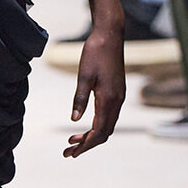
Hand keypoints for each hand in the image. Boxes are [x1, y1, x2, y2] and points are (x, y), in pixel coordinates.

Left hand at [65, 25, 125, 158]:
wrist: (110, 35)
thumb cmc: (95, 53)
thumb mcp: (84, 76)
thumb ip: (80, 99)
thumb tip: (75, 120)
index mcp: (109, 99)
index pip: (99, 132)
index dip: (85, 145)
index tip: (71, 152)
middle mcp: (117, 101)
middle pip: (105, 133)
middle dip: (87, 144)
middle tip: (68, 152)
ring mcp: (118, 97)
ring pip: (107, 125)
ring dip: (91, 136)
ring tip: (72, 142)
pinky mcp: (116, 92)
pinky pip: (109, 116)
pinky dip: (97, 125)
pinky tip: (85, 125)